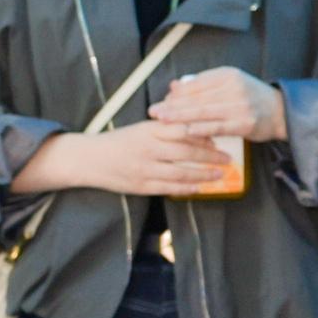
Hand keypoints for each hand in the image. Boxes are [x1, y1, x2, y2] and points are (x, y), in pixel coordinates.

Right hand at [47, 123, 237, 197]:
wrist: (88, 159)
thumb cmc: (117, 142)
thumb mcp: (140, 128)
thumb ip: (164, 129)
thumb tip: (195, 130)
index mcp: (148, 131)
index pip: (182, 130)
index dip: (204, 134)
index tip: (220, 137)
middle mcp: (148, 149)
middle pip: (186, 152)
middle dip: (211, 156)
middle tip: (228, 158)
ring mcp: (144, 168)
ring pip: (181, 172)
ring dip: (203, 174)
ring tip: (220, 174)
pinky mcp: (140, 185)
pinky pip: (168, 188)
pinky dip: (186, 188)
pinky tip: (199, 188)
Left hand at [148, 67, 285, 143]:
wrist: (281, 111)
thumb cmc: (250, 98)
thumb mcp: (228, 84)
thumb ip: (202, 85)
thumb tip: (174, 86)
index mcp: (228, 74)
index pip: (196, 83)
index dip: (177, 94)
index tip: (161, 101)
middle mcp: (234, 88)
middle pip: (197, 97)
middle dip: (173, 106)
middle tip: (154, 112)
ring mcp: (240, 106)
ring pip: (204, 112)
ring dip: (181, 117)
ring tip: (163, 121)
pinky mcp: (245, 123)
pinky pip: (218, 127)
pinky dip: (201, 129)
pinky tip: (187, 131)